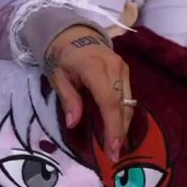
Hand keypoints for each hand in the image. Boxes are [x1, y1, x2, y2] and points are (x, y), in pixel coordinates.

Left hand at [45, 26, 132, 159]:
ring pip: (129, 102)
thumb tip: (73, 123)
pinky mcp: (125, 71)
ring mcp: (123, 68)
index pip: (109, 102)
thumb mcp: (57, 77)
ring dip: (124, 125)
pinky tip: (118, 127)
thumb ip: (68, 99)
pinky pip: (128, 96)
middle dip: (120, 131)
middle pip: (123, 105)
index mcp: (94, 68)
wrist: (72, 33)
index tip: (112, 148)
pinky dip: (123, 113)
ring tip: (116, 145)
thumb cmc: (61, 56)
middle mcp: (114, 67)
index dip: (113, 127)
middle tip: (115, 154)